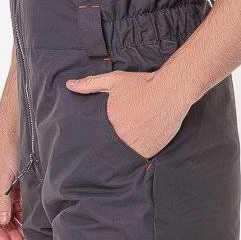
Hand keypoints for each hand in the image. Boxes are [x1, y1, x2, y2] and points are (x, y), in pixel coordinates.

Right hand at [0, 140, 24, 239]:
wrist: (16, 133)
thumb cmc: (5, 154)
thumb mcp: (4, 181)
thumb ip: (3, 202)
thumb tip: (2, 221)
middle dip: (9, 230)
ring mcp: (3, 189)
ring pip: (9, 212)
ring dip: (17, 223)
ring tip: (27, 234)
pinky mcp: (14, 185)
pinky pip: (17, 203)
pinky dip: (22, 212)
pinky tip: (30, 220)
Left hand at [65, 68, 186, 159]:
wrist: (171, 91)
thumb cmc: (142, 84)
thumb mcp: (114, 80)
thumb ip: (90, 84)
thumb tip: (70, 85)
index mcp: (109, 122)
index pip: (99, 136)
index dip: (100, 137)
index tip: (103, 136)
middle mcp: (121, 137)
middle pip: (112, 146)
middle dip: (114, 144)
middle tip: (119, 139)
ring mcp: (135, 146)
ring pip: (125, 154)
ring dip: (127, 150)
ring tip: (132, 141)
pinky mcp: (149, 152)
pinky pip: (141, 158)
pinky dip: (140, 154)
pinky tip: (143, 144)